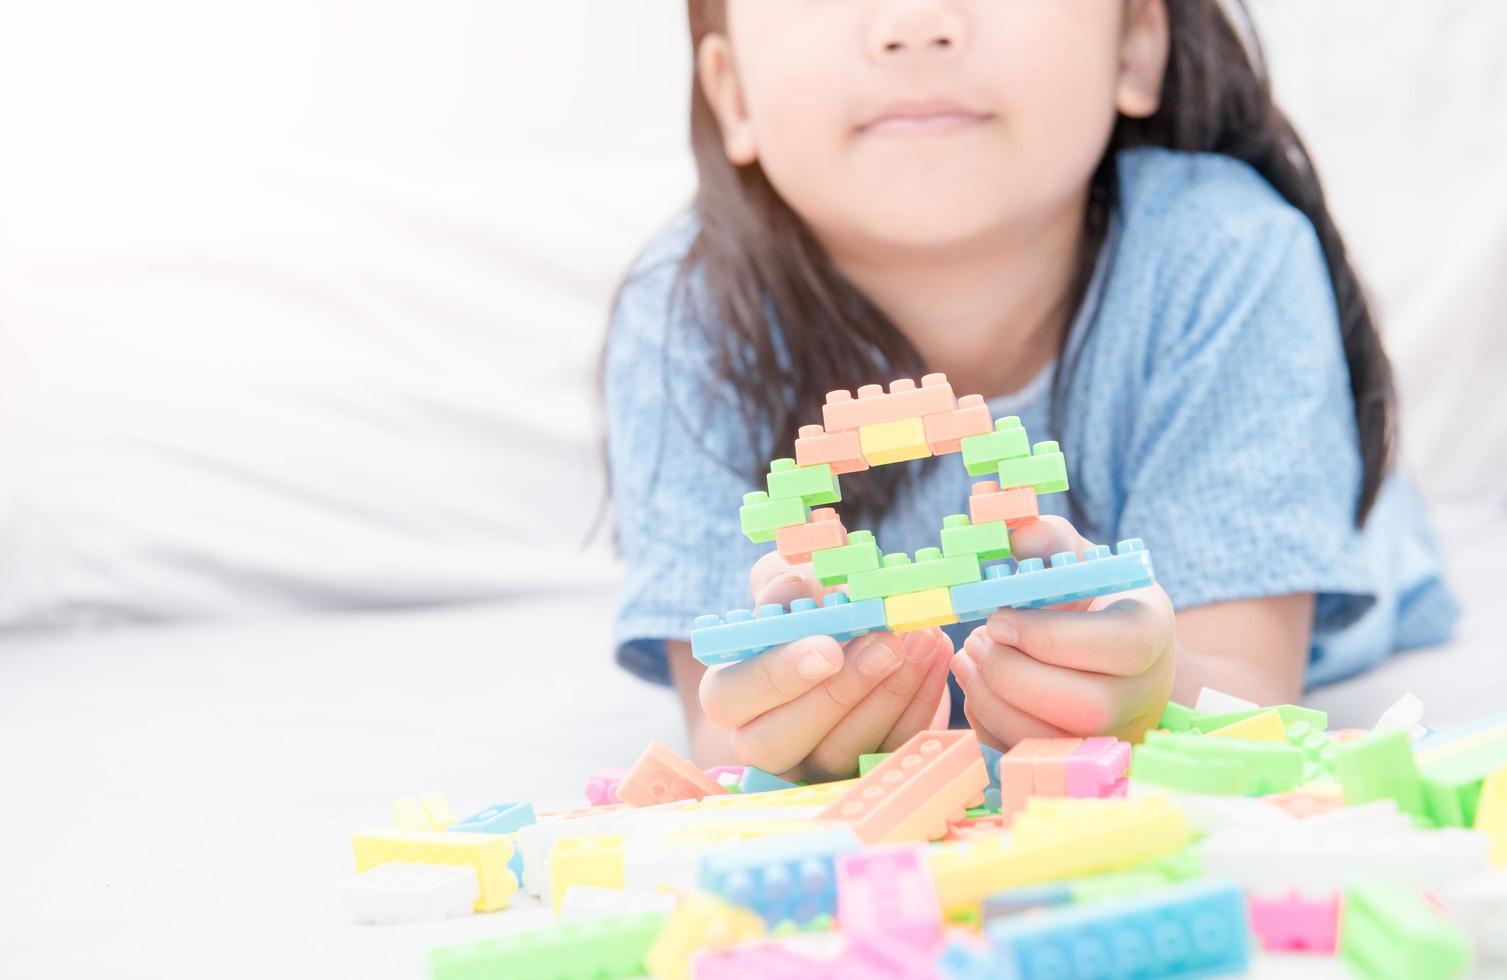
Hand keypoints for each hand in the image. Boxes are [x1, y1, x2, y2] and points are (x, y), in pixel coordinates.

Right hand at [699, 550, 953, 782]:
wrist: (851, 636)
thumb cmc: (810, 608)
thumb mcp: (791, 585)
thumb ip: (782, 582)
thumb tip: (792, 589)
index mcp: (729, 693)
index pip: (732, 696)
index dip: (779, 675)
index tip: (830, 649)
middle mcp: (761, 741)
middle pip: (783, 739)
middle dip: (842, 693)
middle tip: (887, 646)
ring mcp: (811, 768)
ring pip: (844, 752)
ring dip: (891, 695)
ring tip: (923, 639)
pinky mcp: (862, 773)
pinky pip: (891, 751)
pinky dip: (920, 704)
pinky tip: (936, 658)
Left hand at [950, 516, 1174, 746]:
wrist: (1109, 653)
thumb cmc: (1088, 598)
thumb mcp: (1076, 559)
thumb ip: (1047, 539)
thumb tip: (1016, 536)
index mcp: (1152, 632)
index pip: (1121, 645)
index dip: (1050, 636)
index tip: (999, 618)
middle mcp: (1145, 693)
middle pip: (1087, 707)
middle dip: (1013, 675)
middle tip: (977, 641)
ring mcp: (1114, 735)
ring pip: (1052, 742)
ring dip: (992, 700)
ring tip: (970, 658)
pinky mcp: (1077, 759)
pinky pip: (1026, 756)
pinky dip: (988, 722)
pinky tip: (978, 684)